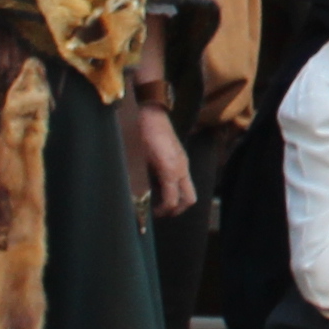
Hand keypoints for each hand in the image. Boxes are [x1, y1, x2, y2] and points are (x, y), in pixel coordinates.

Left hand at [131, 101, 196, 219]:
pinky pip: (183, 179)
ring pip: (187, 190)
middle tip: (162, 212)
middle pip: (189, 199)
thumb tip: (138, 198)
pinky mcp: (181, 159)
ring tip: (158, 200)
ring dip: (176, 199)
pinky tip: (158, 184)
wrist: (152, 115)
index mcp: (170, 170)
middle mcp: (181, 168)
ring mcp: (183, 163)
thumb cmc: (142, 136)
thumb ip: (142, 181)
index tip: (152, 213)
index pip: (172, 201)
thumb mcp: (139, 161)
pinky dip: (174, 187)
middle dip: (177, 209)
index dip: (163, 211)